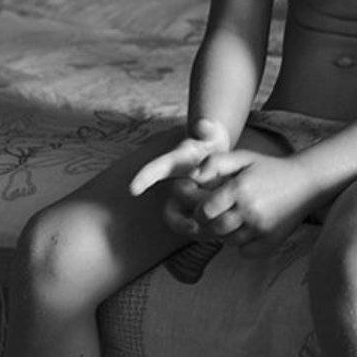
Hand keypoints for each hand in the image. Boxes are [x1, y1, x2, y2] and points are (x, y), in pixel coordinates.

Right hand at [129, 118, 231, 236]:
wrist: (220, 162)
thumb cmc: (211, 146)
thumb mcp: (212, 135)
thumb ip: (208, 129)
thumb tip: (204, 124)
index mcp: (176, 164)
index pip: (158, 168)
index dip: (146, 177)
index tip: (133, 189)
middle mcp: (176, 184)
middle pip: (174, 203)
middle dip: (184, 215)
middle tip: (196, 224)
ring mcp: (184, 201)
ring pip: (183, 221)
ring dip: (198, 226)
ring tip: (216, 229)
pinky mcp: (195, 213)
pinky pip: (195, 228)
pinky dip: (208, 233)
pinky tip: (223, 233)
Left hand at [188, 149, 319, 251]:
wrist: (306, 181)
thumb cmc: (270, 168)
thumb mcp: (243, 157)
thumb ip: (215, 162)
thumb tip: (193, 176)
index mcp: (240, 188)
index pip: (206, 210)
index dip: (201, 210)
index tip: (207, 206)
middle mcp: (250, 210)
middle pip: (215, 229)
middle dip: (212, 224)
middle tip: (219, 215)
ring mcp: (262, 228)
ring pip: (229, 242)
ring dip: (227, 234)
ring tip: (235, 220)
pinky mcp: (272, 240)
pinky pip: (246, 252)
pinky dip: (243, 245)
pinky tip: (248, 230)